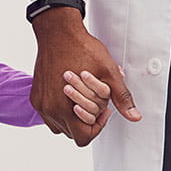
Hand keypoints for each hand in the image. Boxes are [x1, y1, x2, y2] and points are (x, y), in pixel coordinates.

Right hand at [30, 7, 141, 146]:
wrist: (58, 32)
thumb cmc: (80, 49)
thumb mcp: (108, 73)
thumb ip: (121, 98)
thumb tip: (134, 115)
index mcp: (66, 108)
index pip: (83, 138)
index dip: (96, 129)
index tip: (102, 112)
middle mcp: (50, 109)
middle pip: (72, 133)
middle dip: (85, 122)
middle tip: (95, 103)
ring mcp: (41, 103)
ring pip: (59, 125)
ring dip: (72, 117)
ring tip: (83, 99)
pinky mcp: (36, 96)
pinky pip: (48, 114)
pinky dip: (60, 110)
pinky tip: (70, 95)